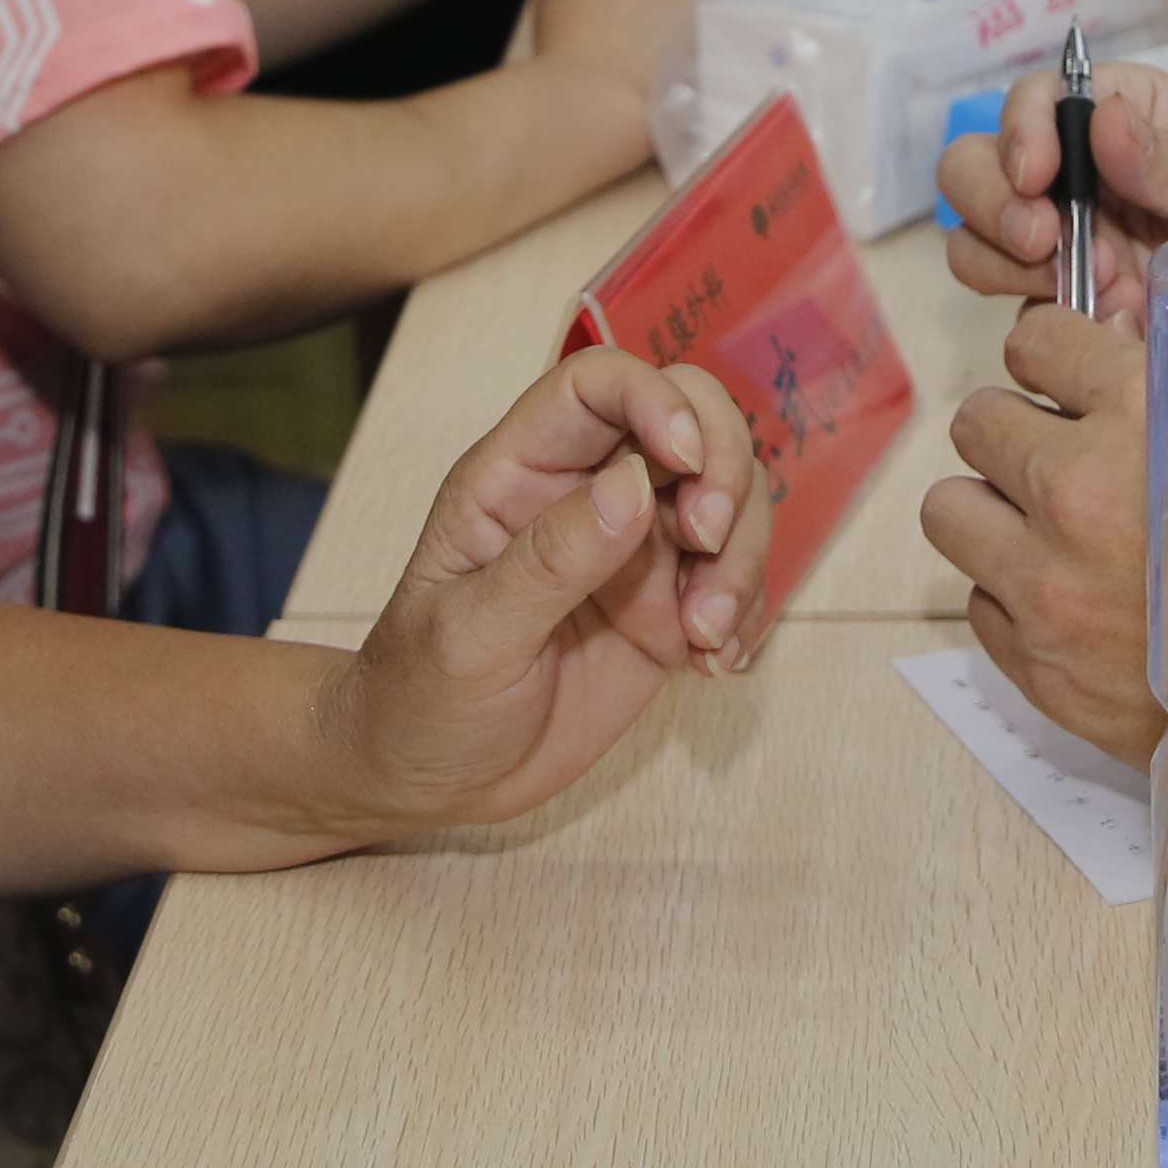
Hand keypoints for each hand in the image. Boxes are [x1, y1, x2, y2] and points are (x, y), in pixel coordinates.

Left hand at [320, 349, 777, 832]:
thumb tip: (634, 482)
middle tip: (708, 543)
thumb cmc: (419, 697)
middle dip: (721, 469)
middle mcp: (585, 494)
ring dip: (741, 556)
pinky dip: (748, 611)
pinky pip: (735, 577)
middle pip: (689, 419)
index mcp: (518, 475)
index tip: (684, 460)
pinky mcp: (668, 605)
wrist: (429, 780)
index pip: (596, 387)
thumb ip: (549, 560)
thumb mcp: (470, 636)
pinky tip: (717, 664)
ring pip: (727, 498)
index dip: (653, 397)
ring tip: (706, 637)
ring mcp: (634, 549)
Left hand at [921, 300, 1160, 761]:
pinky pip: (979, 599)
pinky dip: (1013, 596)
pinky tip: (1071, 602)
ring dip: (994, 514)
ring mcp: (1044, 580)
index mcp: (1142, 417)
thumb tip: (1106, 323)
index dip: (1056, 359)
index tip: (1072, 384)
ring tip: (1047, 533)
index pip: (1035, 340)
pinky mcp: (1029, 655)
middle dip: (1015, 437)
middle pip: (975, 421)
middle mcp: (1077, 490)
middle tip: (1060, 465)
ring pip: (950, 507)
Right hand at [937, 49, 1167, 325]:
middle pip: (974, 165)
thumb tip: (1104, 121)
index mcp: (1114, 111)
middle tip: (1040, 242)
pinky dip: (1051, 321)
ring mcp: (1059, 236)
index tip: (1036, 174)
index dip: (1021, 130)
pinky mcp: (1062, 296)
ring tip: (1099, 285)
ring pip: (975, 240)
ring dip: (1009, 267)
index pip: (1036, 99)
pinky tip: (1116, 320)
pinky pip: (1020, 309)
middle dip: (991, 202)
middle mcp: (1071, 170)